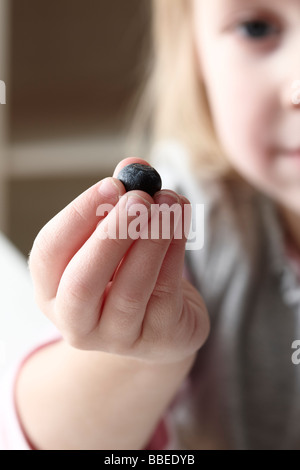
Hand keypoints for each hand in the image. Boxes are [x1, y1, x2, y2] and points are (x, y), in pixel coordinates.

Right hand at [29, 158, 209, 363]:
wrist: (160, 319)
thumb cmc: (128, 271)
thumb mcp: (116, 238)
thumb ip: (120, 202)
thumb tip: (133, 168)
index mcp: (52, 289)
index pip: (50, 252)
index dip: (78, 216)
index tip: (111, 186)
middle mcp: (75, 320)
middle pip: (83, 282)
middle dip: (112, 235)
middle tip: (139, 199)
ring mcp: (116, 338)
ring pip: (130, 291)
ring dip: (152, 241)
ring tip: (169, 203)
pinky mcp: (156, 340)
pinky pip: (166, 293)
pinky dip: (174, 252)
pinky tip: (179, 224)